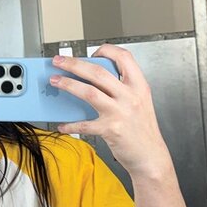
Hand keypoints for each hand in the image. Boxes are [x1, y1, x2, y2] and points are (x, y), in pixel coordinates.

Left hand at [51, 44, 172, 179]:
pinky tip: (62, 124)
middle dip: (74, 63)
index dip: (106, 50)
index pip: (124, 57)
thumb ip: (121, 89)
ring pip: (88, 92)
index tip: (92, 52)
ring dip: (68, 84)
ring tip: (55, 81)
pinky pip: (84, 124)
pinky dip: (71, 124)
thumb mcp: (139, 102)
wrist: (151, 157)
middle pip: (98, 72)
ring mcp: (120, 112)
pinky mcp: (111, 129)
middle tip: (58, 61)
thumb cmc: (142, 130)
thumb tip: (90, 79)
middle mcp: (130, 96)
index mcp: (139, 86)